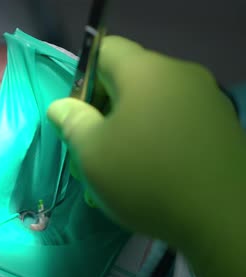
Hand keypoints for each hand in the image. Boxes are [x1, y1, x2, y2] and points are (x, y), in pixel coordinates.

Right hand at [46, 36, 245, 276]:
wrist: (220, 220)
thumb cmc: (144, 178)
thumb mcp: (92, 152)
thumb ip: (71, 120)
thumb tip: (62, 106)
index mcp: (147, 72)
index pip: (105, 50)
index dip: (83, 77)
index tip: (78, 114)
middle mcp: (181, 75)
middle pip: (131, 76)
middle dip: (105, 106)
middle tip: (93, 145)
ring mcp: (207, 99)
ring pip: (154, 101)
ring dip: (130, 124)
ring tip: (121, 165)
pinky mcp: (222, 125)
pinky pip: (177, 118)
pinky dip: (158, 135)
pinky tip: (153, 169)